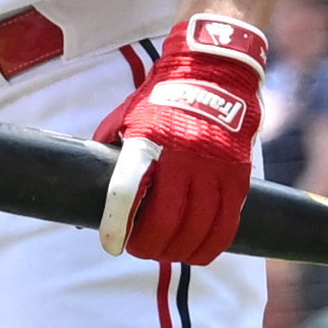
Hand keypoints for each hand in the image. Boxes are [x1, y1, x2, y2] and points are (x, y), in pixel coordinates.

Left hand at [96, 17, 272, 268]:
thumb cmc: (163, 98)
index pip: (127, 190)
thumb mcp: (128, 115)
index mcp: (147, 140)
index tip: (112, 244)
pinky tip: (198, 253)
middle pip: (165, 220)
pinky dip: (210, 246)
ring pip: (198, 228)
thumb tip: (89, 185)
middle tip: (140, 249)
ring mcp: (214, 168)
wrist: (216, 73)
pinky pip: (227, 224)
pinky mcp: (238, 177)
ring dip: (179, 251)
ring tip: (167, 253)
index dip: (117, 224)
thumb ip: (111, 148)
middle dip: (149, 245)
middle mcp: (182, 155)